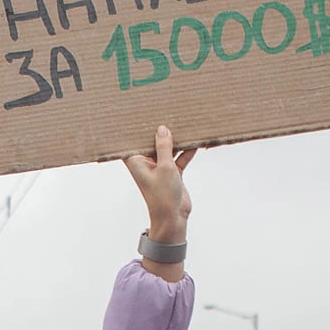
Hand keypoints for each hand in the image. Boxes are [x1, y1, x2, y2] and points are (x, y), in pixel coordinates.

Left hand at [123, 125, 195, 259]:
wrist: (173, 219)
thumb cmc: (163, 196)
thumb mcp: (165, 167)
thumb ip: (164, 147)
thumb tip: (162, 129)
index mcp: (136, 161)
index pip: (133, 140)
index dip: (135, 128)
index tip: (139, 112)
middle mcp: (146, 163)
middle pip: (152, 142)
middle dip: (160, 130)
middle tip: (165, 111)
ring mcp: (159, 168)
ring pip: (168, 149)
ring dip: (176, 140)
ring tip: (184, 122)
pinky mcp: (172, 173)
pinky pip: (179, 158)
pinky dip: (186, 151)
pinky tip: (196, 141)